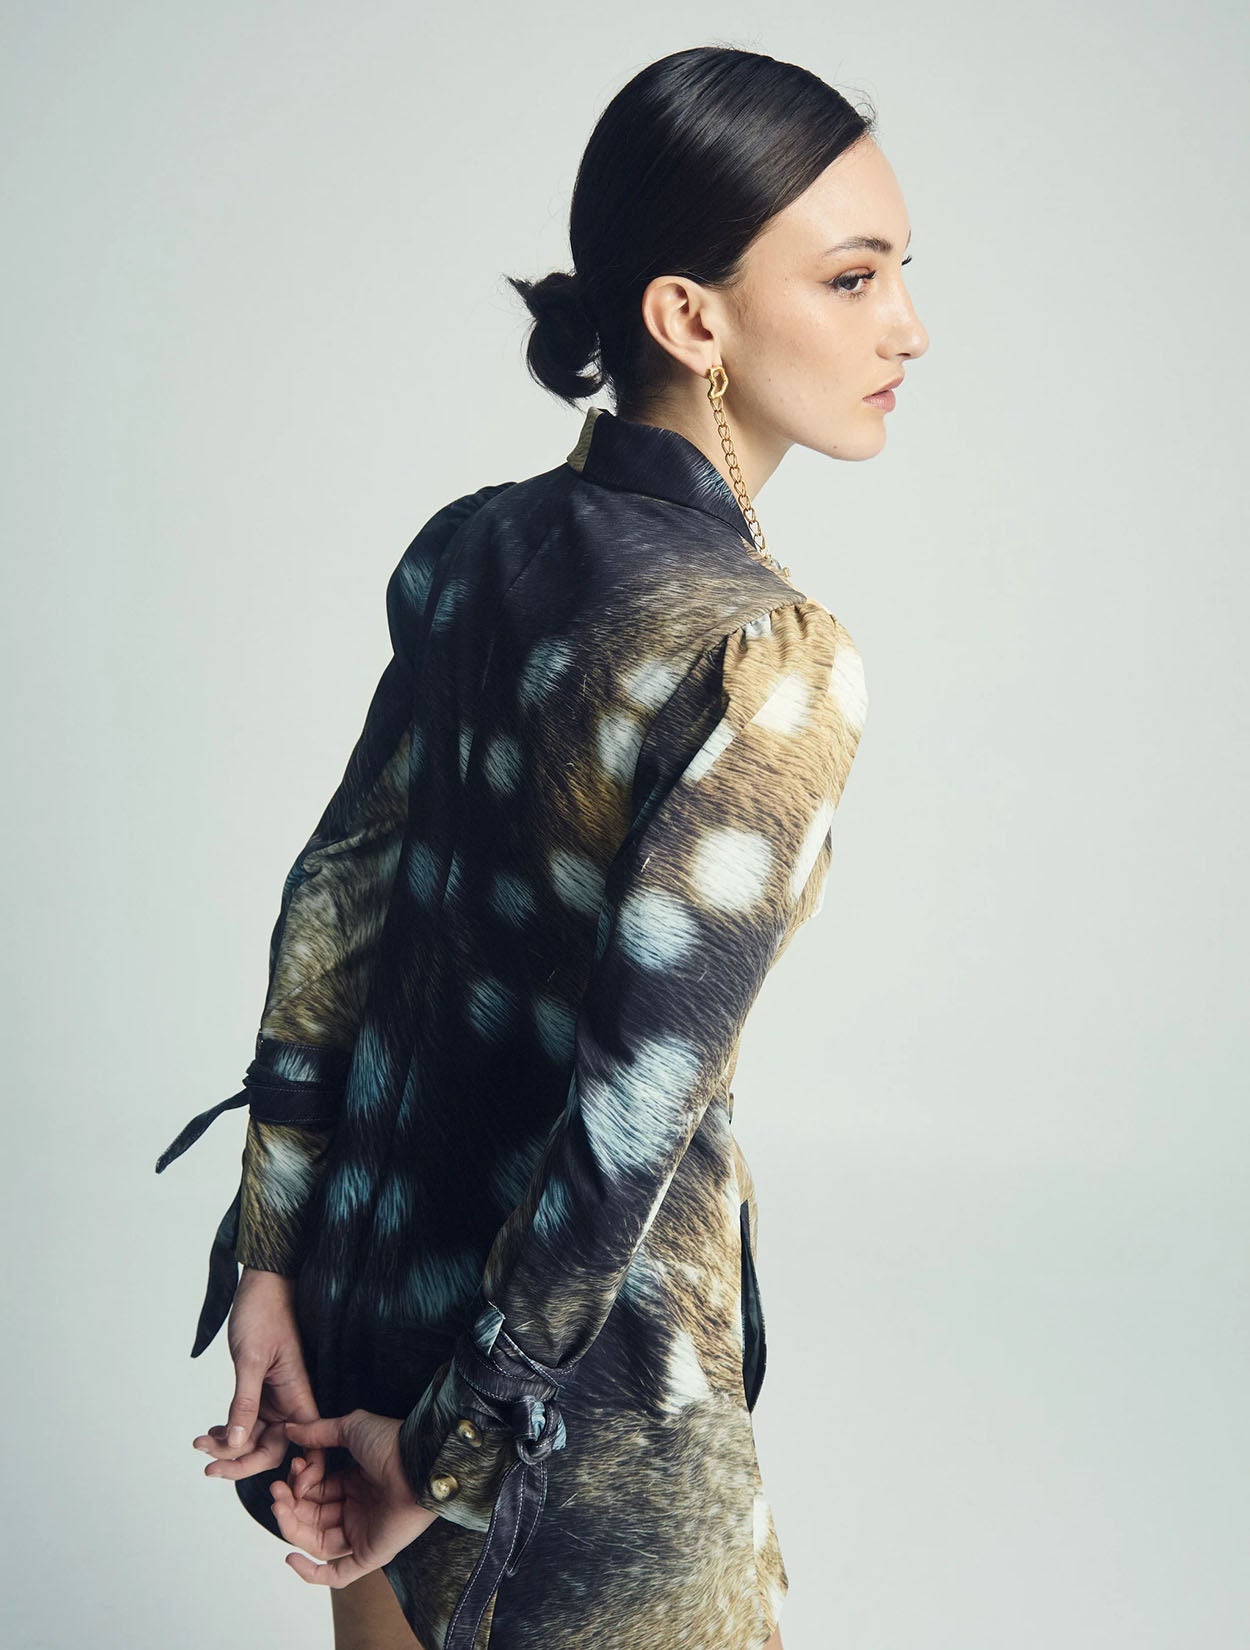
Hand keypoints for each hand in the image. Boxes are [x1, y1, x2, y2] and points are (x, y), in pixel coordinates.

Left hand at [192, 1267, 323, 1487]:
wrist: (261, 1283)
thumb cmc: (264, 1313)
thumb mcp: (251, 1360)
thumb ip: (245, 1404)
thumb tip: (238, 1443)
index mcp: (299, 1396)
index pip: (305, 1448)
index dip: (297, 1474)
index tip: (275, 1492)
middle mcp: (291, 1403)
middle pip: (272, 1451)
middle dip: (240, 1462)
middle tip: (208, 1467)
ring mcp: (275, 1399)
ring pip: (255, 1439)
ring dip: (228, 1447)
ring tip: (200, 1443)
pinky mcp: (261, 1392)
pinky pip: (246, 1423)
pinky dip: (227, 1431)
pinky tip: (209, 1432)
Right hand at [271, 1410, 439, 1584]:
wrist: (419, 1463)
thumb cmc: (392, 1443)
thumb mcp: (351, 1429)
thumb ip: (319, 1432)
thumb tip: (290, 1429)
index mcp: (354, 1483)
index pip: (315, 1493)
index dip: (299, 1484)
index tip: (295, 1467)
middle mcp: (357, 1509)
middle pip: (311, 1518)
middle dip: (290, 1505)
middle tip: (277, 1490)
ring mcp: (363, 1534)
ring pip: (317, 1542)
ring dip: (292, 1526)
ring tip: (280, 1505)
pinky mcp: (370, 1554)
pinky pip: (337, 1575)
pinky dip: (311, 1573)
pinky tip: (290, 1556)